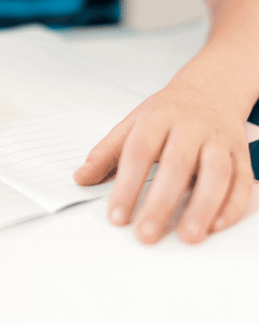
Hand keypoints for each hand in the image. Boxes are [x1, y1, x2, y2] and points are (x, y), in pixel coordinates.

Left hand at [73, 80, 254, 243]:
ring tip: (188, 236)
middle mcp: (190, 127)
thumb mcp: (131, 124)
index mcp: (158, 118)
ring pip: (216, 173)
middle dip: (162, 203)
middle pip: (177, 164)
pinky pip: (242, 180)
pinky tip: (216, 225)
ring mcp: (218, 140)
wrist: (210, 88)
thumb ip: (106, 153)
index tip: (116, 216)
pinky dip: (232, 204)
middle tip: (146, 233)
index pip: (139, 152)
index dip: (127, 186)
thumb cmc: (167, 112)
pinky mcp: (240, 153)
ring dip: (203, 206)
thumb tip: (81, 178)